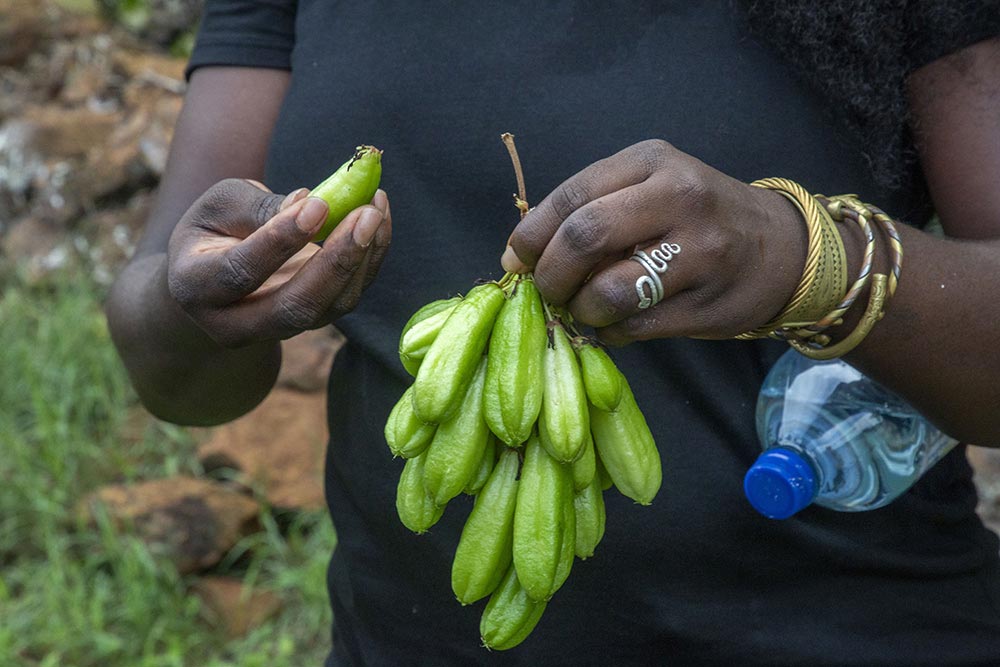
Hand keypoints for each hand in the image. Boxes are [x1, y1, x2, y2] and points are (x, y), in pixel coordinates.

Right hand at [166, 178, 391, 347]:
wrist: (213, 283)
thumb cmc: (213, 232)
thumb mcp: (218, 207)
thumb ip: (257, 207)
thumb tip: (309, 202)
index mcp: (196, 287)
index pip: (242, 271)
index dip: (281, 239)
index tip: (319, 204)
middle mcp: (234, 323)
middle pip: (294, 306)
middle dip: (336, 260)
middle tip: (367, 213)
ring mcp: (276, 331)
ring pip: (328, 307)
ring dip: (362, 259)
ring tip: (376, 209)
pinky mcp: (310, 324)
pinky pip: (346, 298)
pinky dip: (369, 261)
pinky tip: (379, 223)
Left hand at [502, 140, 804, 343]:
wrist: (781, 248)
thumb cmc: (696, 217)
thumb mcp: (649, 188)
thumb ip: (588, 210)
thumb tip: (517, 257)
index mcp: (653, 161)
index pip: (572, 196)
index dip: (533, 235)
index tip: (519, 260)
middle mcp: (679, 198)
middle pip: (584, 239)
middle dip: (551, 275)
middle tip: (549, 291)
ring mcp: (699, 252)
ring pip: (607, 292)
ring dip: (580, 310)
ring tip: (584, 309)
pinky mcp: (707, 304)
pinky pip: (633, 327)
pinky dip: (608, 332)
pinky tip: (614, 324)